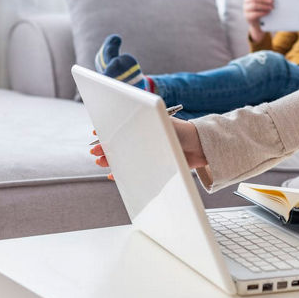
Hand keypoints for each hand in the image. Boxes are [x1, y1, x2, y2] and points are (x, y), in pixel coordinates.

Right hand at [89, 118, 207, 173]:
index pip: (120, 123)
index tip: (96, 133)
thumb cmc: (184, 132)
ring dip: (111, 158)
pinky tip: (114, 174)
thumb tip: (123, 133)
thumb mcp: (162, 126)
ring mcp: (147, 151)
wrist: (203, 149)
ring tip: (102, 162)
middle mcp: (144, 136)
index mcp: (144, 123)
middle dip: (106, 146)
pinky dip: (122, 171)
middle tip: (96, 152)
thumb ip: (147, 127)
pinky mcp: (153, 164)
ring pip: (124, 155)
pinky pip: (133, 168)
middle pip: (119, 141)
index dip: (107, 128)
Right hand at [243, 0, 272, 41]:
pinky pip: (255, 14)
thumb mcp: (264, 4)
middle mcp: (246, 2)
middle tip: (272, 1)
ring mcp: (245, 9)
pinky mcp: (247, 16)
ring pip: (254, 5)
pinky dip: (262, 12)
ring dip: (264, 6)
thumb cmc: (263, 11)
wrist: (259, 24)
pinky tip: (268, 12)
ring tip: (271, 8)